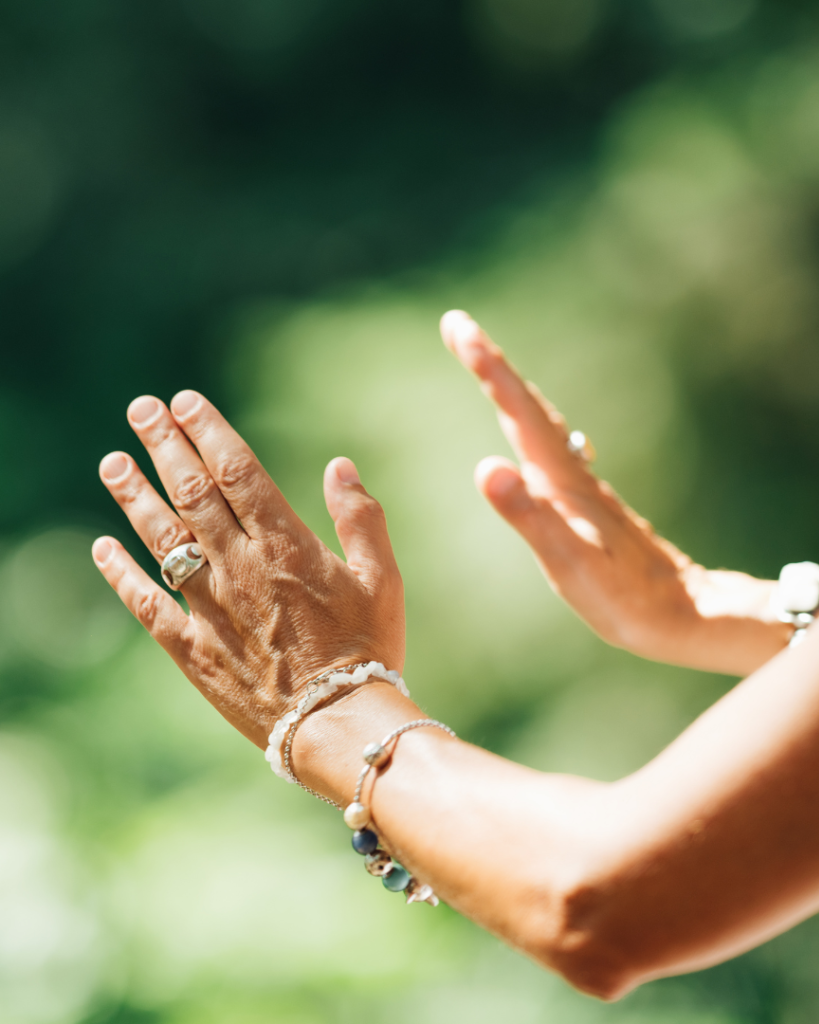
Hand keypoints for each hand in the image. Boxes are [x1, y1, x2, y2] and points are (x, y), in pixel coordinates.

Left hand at [92, 391, 403, 746]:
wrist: (338, 723)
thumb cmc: (370, 647)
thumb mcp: (382, 577)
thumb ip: (361, 518)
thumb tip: (340, 466)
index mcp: (286, 545)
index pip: (237, 472)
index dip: (208, 431)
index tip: (185, 401)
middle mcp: (239, 567)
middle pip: (192, 493)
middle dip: (164, 446)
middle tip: (141, 409)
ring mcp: (210, 607)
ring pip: (162, 539)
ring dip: (134, 497)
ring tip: (112, 462)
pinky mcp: (193, 648)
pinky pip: (146, 604)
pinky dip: (121, 573)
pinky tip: (101, 546)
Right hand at [440, 310, 791, 674]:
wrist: (684, 612)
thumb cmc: (626, 598)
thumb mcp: (570, 564)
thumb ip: (530, 517)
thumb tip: (485, 467)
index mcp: (563, 482)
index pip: (518, 413)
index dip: (488, 369)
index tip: (457, 327)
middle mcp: (573, 473)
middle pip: (528, 407)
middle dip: (492, 365)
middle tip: (457, 328)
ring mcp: (583, 486)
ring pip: (541, 424)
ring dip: (511, 391)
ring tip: (485, 366)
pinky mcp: (590, 503)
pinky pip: (551, 447)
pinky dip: (530, 423)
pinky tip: (530, 434)